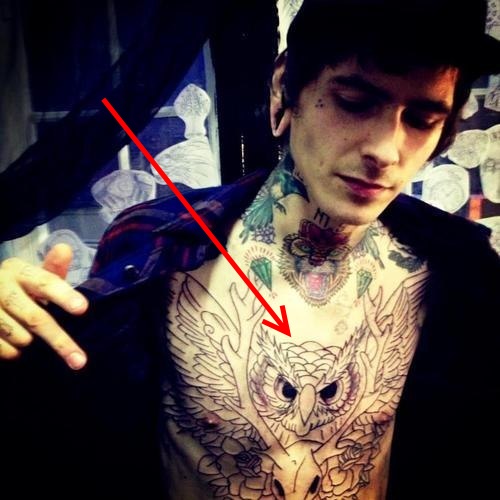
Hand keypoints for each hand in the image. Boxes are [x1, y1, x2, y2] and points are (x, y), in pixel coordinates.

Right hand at [0, 243, 88, 368]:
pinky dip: (14, 351)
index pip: (44, 282)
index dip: (63, 295)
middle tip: (80, 360)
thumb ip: (53, 269)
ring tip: (31, 335)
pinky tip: (15, 345)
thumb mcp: (35, 276)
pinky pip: (4, 349)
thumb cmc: (19, 287)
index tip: (82, 309)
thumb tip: (65, 248)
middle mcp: (0, 287)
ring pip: (20, 336)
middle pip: (36, 318)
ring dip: (31, 341)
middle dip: (60, 340)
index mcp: (18, 270)